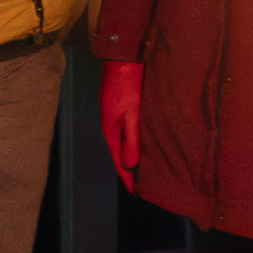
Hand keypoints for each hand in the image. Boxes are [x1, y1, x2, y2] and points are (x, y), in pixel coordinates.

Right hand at [99, 60, 142, 192]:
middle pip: (119, 154)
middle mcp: (109, 126)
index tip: (136, 193)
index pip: (118, 161)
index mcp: (110, 130)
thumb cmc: (127, 86)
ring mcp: (112, 117)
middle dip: (128, 170)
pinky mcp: (118, 109)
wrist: (121, 59)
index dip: (127, 178)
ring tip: (143, 168)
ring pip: (122, 143)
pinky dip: (132, 142)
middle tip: (141, 185)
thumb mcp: (131, 115)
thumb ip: (131, 140)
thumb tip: (130, 167)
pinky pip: (125, 132)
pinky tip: (141, 143)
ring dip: (130, 156)